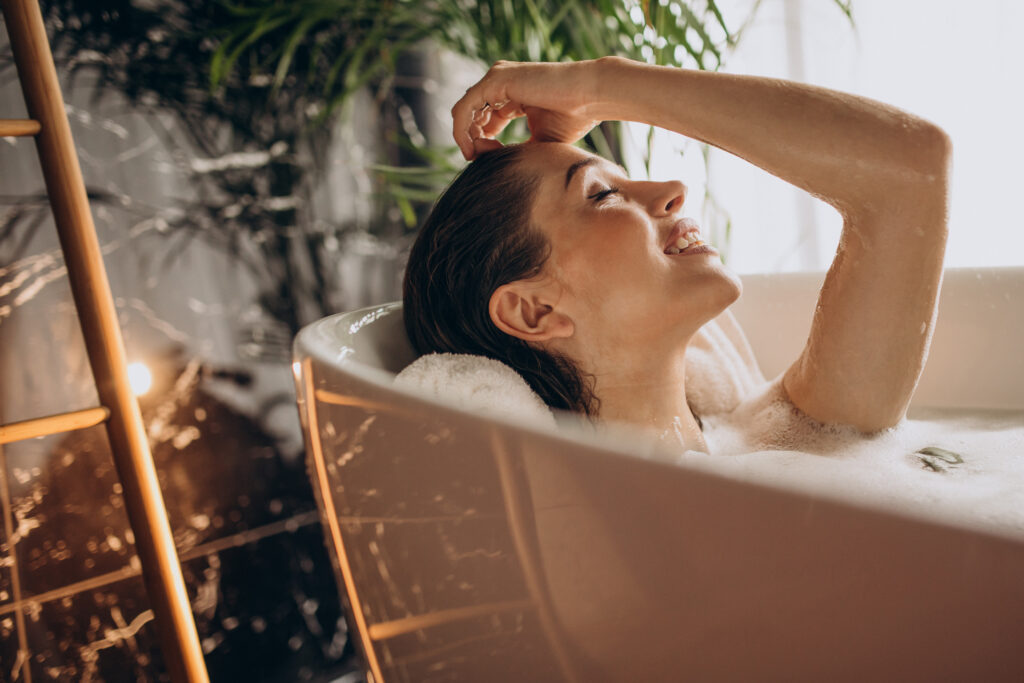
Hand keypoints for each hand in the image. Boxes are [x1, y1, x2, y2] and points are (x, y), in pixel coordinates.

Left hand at [451, 59, 607, 159]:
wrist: (590, 97)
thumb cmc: (574, 118)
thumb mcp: (539, 141)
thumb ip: (517, 150)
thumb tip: (500, 170)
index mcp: (511, 93)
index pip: (484, 118)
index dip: (481, 142)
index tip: (492, 161)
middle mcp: (501, 81)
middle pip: (472, 115)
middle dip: (472, 141)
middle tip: (481, 161)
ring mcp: (497, 77)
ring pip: (464, 112)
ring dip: (466, 138)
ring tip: (478, 156)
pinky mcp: (495, 80)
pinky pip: (465, 108)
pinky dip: (462, 130)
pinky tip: (472, 148)